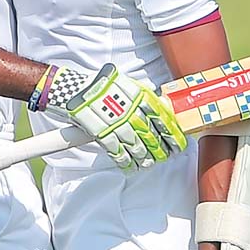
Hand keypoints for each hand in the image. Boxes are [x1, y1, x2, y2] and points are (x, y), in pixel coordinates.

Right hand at [31, 62, 186, 171]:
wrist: (71, 88)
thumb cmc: (99, 86)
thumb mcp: (125, 84)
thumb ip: (142, 97)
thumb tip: (162, 109)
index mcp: (137, 94)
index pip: (161, 117)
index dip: (172, 133)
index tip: (178, 143)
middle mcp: (128, 108)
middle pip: (150, 134)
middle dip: (160, 149)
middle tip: (165, 156)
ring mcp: (114, 121)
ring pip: (136, 145)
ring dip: (144, 157)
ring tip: (148, 163)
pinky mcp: (100, 132)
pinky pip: (117, 151)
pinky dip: (125, 160)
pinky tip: (130, 165)